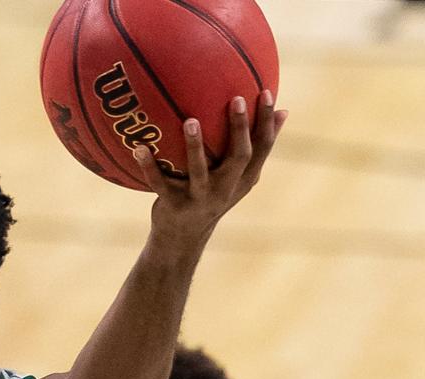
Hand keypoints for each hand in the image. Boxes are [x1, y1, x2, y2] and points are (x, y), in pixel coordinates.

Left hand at [136, 91, 285, 239]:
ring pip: (200, 171)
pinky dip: (148, 166)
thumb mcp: (236, 176)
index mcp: (242, 180)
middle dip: (239, 129)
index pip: (262, 149)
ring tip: (190, 121)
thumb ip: (256, 147)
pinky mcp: (174, 206)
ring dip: (194, 147)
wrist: (181, 239)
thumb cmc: (210, 196)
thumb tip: (286, 110)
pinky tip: (138, 147)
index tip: (266, 92)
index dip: (267, 122)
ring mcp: (199, 199)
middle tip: (236, 99)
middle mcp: (225, 189)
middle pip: (239, 158)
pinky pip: (160, 183)